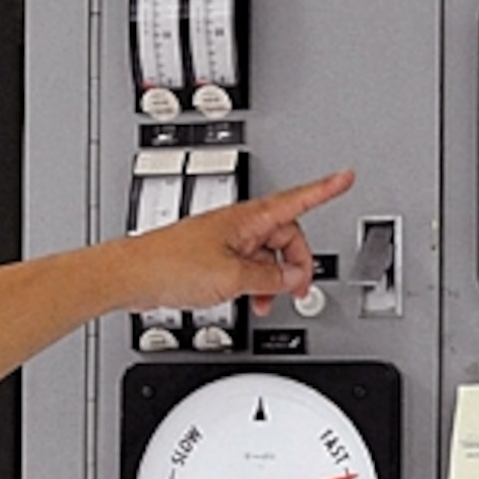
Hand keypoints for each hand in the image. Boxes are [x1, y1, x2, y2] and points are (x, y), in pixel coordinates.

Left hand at [131, 169, 355, 315]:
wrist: (132, 276)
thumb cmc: (170, 266)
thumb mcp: (232, 277)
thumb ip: (269, 276)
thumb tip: (291, 275)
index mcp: (247, 218)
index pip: (297, 200)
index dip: (325, 189)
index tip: (345, 178)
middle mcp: (237, 224)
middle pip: (285, 235)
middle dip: (296, 261)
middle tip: (297, 287)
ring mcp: (224, 239)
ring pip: (266, 253)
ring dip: (273, 277)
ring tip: (267, 299)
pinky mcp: (211, 256)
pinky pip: (247, 264)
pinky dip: (255, 281)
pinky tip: (249, 297)